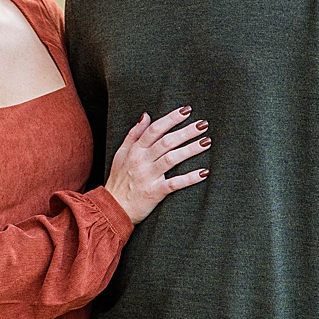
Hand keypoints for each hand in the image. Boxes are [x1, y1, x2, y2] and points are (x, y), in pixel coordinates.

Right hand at [104, 105, 210, 224]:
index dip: (171, 118)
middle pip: (166, 142)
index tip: (187, 110)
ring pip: (172, 159)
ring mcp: (148, 176)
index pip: (154, 129)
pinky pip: (175, 183)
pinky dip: (190, 178)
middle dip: (186, 131)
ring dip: (191, 149)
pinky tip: (204, 172)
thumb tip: (146, 115)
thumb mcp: (121, 154)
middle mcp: (141, 161)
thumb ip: (133, 134)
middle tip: (203, 124)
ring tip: (207, 142)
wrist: (112, 208)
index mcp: (135, 150)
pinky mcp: (155, 192)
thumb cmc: (119, 180)